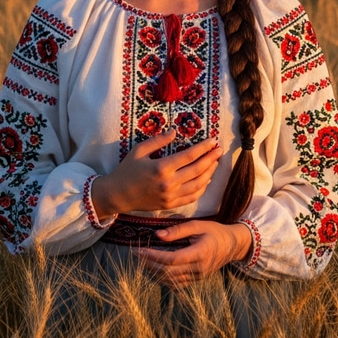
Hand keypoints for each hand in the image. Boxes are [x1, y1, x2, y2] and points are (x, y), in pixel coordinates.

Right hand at [90, 130, 222, 217]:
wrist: (118, 195)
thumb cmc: (127, 170)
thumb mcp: (139, 151)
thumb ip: (158, 140)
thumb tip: (175, 131)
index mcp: (161, 167)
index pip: (189, 156)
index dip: (203, 148)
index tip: (213, 141)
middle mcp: (169, 183)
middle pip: (197, 170)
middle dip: (211, 159)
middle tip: (219, 150)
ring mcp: (171, 196)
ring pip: (198, 185)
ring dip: (210, 173)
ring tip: (216, 163)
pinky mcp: (170, 205)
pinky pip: (192, 197)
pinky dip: (202, 188)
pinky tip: (206, 180)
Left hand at [134, 220, 252, 286]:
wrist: (232, 245)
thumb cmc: (215, 231)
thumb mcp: (198, 225)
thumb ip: (178, 230)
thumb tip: (157, 235)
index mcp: (200, 253)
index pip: (172, 259)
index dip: (154, 256)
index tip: (140, 250)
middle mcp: (199, 269)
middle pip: (169, 271)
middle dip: (149, 264)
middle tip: (135, 254)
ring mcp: (197, 276)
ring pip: (171, 280)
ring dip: (154, 272)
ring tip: (141, 261)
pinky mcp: (196, 279)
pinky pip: (176, 283)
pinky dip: (163, 278)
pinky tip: (154, 269)